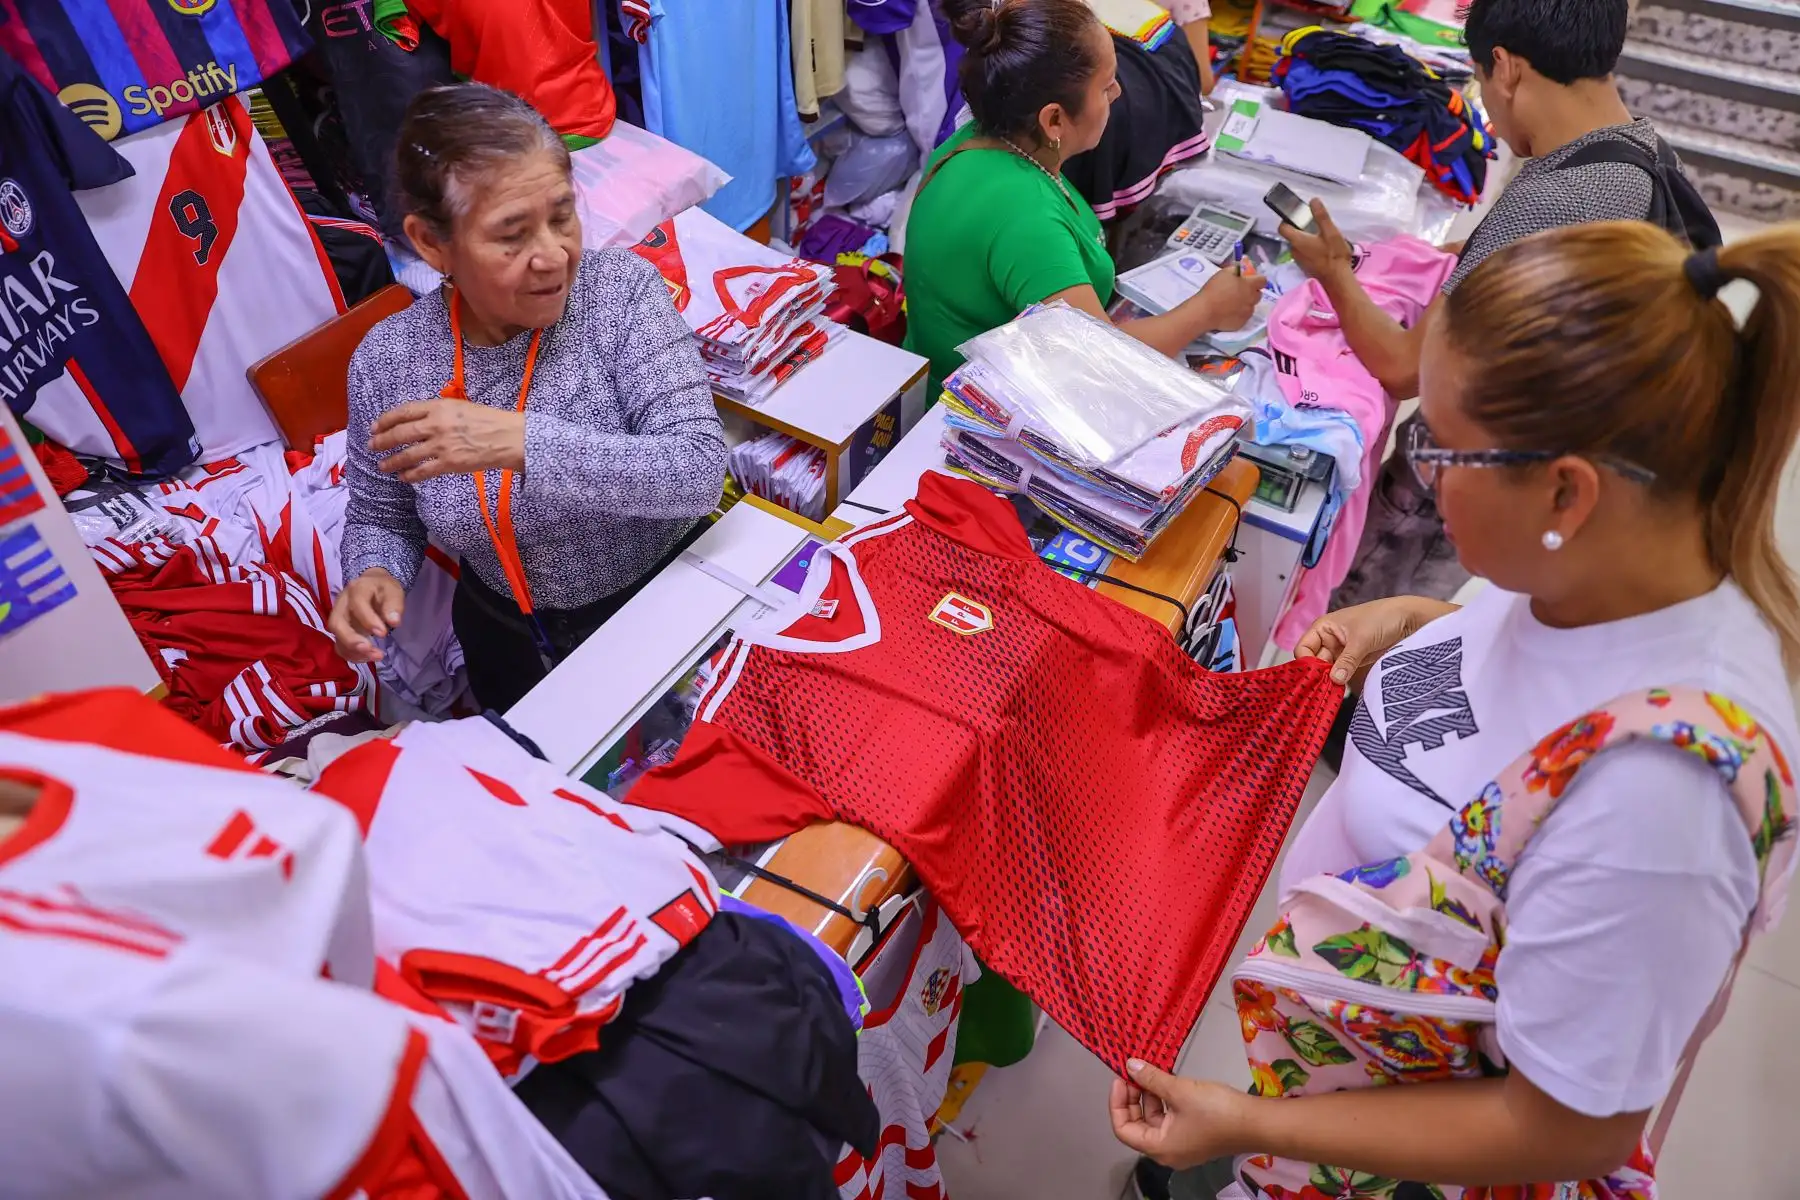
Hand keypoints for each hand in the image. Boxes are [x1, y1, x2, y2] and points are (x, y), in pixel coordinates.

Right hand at [328, 568, 405, 663]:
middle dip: (351, 640)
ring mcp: (338, 618)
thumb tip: (394, 621)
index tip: (383, 633)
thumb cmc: (383, 589)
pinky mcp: (340, 631)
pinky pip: (340, 646)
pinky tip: (367, 657)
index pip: (357, 603)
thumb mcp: (393, 591)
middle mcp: (342, 604)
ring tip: (375, 656)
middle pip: (337, 623)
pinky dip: (352, 655)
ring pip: (337, 637)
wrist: (373, 586)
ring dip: (354, 651)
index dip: (368, 619)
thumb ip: (394, 605)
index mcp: (357, 589)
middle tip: (369, 649)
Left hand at [370, 399, 525, 483]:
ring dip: (391, 460)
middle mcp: (435, 425)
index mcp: (438, 407)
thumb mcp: (460, 406)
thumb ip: (438, 411)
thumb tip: (418, 420)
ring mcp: (441, 445)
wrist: (508, 437)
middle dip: (382, 441)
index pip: (403, 412)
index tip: (375, 426)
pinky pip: (422, 471)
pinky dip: (410, 475)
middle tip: (372, 446)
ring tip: (382, 465)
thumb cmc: (488, 420)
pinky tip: (403, 477)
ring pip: (407, 454)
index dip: (385, 420)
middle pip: (400, 433)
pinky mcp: (448, 463)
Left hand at [1109, 1059, 1254, 1169]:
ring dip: (1148, 1096)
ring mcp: (1182, 1144)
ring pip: (1154, 1119)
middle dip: (1132, 1097)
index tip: (1120, 1078)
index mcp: (1159, 1147)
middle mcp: (1167, 1151)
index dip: (1116, 1103)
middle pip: (1137, 1125)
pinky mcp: (1194, 1135)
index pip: (1122, 1129)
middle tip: (1133, 1072)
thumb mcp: (1179, 1090)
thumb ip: (1151, 1079)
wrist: (1256, 1122)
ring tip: (1149, 1071)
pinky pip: (1170, 1118)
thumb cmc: (1216, 1110)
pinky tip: (1165, 1080)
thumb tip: (1130, 1066)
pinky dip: (1163, 1100)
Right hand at [1196, 264, 1265, 331]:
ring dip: (1245, 304)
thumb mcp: (1224, 273)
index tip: (1249, 281)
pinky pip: (1244, 317)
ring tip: (1232, 304)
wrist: (1205, 311)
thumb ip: (1236, 269)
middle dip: (1251, 292)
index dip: (1257, 280)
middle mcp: (1252, 299)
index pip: (1263, 281)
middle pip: (1258, 294)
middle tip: (1239, 292)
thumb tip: (1241, 268)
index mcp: (1250, 285)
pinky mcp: (1242, 323)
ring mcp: (1248, 312)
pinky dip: (1239, 314)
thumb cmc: (1214, 289)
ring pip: (1251, 306)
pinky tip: (1229, 313)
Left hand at [1281, 199, 1353, 286]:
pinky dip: (1309, 248)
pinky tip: (1322, 248)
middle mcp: (1294, 250)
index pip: (1282, 228)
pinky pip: (1303, 253)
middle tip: (1314, 224)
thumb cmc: (1334, 255)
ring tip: (1321, 236)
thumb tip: (1313, 200)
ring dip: (1306, 239)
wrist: (1337, 279)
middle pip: (1291, 236)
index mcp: (1297, 240)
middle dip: (1300, 229)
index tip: (1297, 216)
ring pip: (1298, 245)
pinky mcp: (1304, 267)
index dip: (1286, 220)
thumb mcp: (1330, 232)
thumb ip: (1321, 216)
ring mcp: (1298, 260)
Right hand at [1296, 596, 1443, 687]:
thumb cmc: (1383, 618)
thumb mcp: (1362, 639)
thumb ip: (1347, 660)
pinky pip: (1341, 674)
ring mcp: (1342, 652)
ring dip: (1329, 680)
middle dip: (1318, 675)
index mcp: (1324, 627)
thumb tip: (1334, 679)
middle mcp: (1329, 640)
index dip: (1306, 662)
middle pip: (1314, 662)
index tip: (1314, 676)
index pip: (1304, 648)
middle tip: (1324, 688)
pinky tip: (1340, 690)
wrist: (1410, 620)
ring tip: (1332, 691)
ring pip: (1327, 670)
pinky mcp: (1354, 661)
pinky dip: (1340, 682)